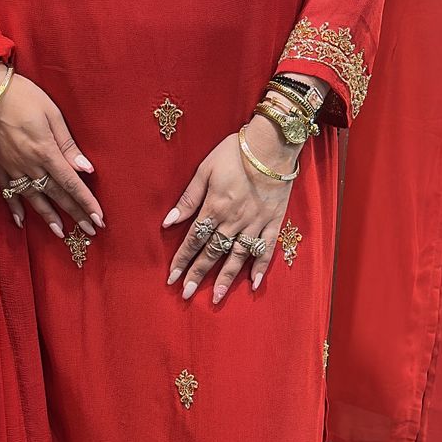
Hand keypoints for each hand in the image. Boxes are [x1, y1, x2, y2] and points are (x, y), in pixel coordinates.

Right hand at [0, 62, 103, 238]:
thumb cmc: (23, 96)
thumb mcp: (52, 114)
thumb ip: (68, 144)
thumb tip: (86, 168)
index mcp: (46, 152)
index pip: (71, 183)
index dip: (86, 202)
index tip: (98, 219)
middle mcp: (29, 165)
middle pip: (56, 194)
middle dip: (74, 214)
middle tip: (89, 232)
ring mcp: (12, 167)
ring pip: (33, 198)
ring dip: (48, 217)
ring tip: (60, 233)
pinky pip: (7, 192)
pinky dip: (14, 208)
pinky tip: (21, 221)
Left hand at [163, 116, 299, 303]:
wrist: (272, 144)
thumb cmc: (235, 152)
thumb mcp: (205, 169)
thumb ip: (189, 198)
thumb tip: (169, 222)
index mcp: (215, 207)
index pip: (194, 239)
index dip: (182, 259)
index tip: (171, 277)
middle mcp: (234, 220)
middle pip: (213, 252)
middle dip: (198, 274)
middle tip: (186, 295)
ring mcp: (255, 223)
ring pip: (237, 256)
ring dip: (225, 278)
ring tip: (216, 297)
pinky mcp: (273, 222)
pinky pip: (266, 249)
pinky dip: (260, 267)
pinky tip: (254, 284)